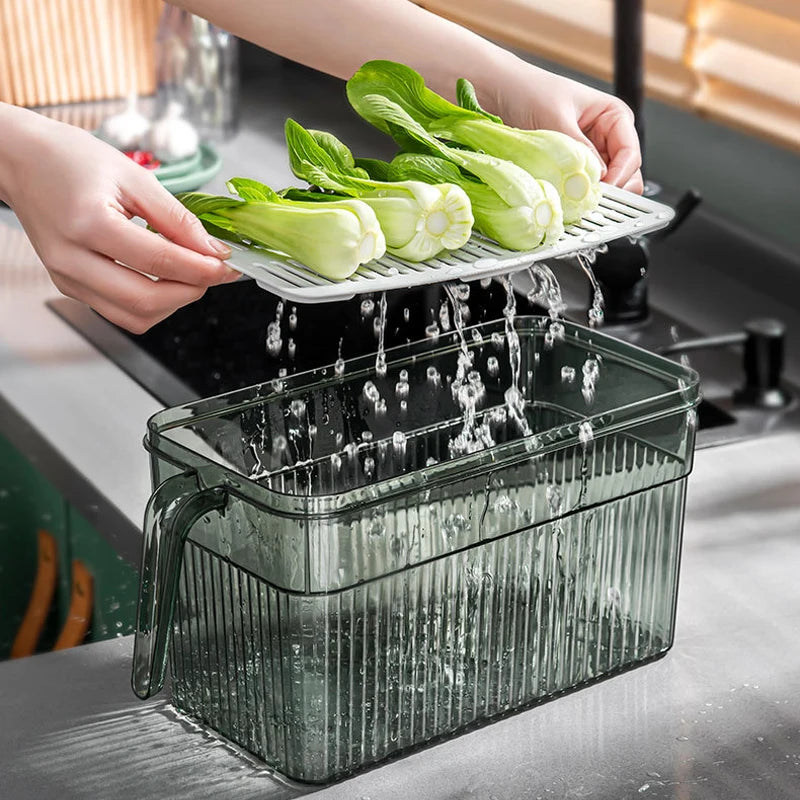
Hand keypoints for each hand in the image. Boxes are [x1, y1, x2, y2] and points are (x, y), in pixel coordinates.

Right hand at [0, 106, 236, 332]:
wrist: (22, 162)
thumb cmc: (70, 159)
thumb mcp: (134, 177)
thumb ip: (177, 218)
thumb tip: (213, 249)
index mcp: (88, 224)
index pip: (159, 262)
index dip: (202, 268)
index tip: (228, 263)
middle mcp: (72, 259)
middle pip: (147, 301)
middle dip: (192, 291)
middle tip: (214, 272)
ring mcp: (68, 279)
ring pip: (136, 316)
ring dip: (173, 303)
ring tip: (190, 275)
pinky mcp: (70, 287)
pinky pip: (121, 312)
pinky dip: (152, 303)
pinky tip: (164, 279)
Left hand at [494, 66, 643, 193]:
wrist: (500, 91)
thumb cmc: (530, 91)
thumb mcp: (557, 119)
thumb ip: (579, 150)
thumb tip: (595, 177)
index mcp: (614, 117)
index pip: (630, 154)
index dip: (620, 176)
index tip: (602, 190)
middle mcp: (606, 137)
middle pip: (625, 174)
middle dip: (612, 189)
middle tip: (590, 199)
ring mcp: (590, 154)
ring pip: (606, 185)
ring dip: (595, 195)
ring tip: (576, 199)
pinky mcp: (571, 168)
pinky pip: (582, 187)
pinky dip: (578, 196)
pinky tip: (566, 197)